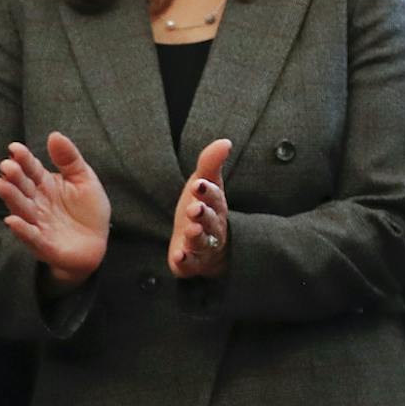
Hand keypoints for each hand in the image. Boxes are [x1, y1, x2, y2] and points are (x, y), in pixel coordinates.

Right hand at [0, 132, 110, 286]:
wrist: (97, 244)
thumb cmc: (88, 210)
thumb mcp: (85, 180)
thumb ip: (69, 159)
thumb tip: (55, 134)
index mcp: (45, 185)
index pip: (32, 169)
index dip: (24, 159)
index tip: (15, 147)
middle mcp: (36, 202)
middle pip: (22, 188)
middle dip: (14, 177)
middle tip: (7, 165)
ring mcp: (37, 222)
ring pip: (21, 209)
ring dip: (11, 198)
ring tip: (1, 185)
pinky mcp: (43, 243)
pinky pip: (31, 236)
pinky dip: (21, 229)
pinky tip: (12, 220)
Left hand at [168, 139, 231, 277]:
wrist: (207, 248)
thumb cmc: (203, 210)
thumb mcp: (204, 185)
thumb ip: (210, 163)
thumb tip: (225, 141)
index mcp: (216, 206)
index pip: (215, 197)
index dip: (208, 192)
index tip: (199, 184)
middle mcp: (213, 227)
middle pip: (212, 221)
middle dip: (204, 215)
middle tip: (194, 209)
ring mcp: (203, 246)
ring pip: (203, 242)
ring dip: (197, 236)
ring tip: (191, 230)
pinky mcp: (192, 263)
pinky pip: (190, 264)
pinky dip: (186, 260)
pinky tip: (179, 255)